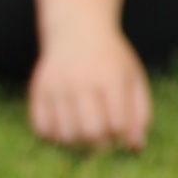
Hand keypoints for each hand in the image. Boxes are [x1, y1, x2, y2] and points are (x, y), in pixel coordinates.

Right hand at [28, 21, 151, 151]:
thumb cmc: (111, 60)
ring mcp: (57, 86)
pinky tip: (64, 127)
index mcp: (110, 78)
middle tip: (102, 138)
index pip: (117, 124)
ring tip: (83, 133)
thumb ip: (139, 113)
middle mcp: (81, 81)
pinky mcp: (38, 90)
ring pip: (65, 135)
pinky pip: (42, 128)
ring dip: (77, 142)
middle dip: (100, 144)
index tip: (120, 131)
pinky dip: (54, 136)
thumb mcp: (133, 78)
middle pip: (90, 133)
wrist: (77, 29)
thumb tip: (135, 147)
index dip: (121, 136)